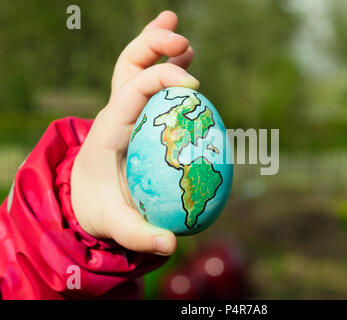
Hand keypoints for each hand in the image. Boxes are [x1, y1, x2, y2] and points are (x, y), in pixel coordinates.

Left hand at [70, 11, 198, 254]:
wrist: (86, 198)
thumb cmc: (101, 208)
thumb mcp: (116, 224)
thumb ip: (139, 234)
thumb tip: (170, 244)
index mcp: (110, 129)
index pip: (132, 90)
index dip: (162, 79)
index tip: (194, 86)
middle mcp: (115, 112)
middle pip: (128, 65)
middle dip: (153, 46)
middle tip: (184, 42)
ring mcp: (124, 110)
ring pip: (136, 66)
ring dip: (157, 46)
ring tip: (183, 38)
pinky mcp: (135, 114)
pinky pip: (148, 83)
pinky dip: (165, 67)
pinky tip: (186, 60)